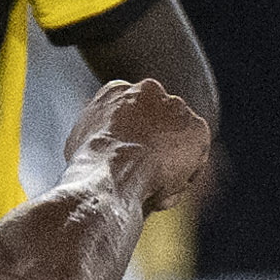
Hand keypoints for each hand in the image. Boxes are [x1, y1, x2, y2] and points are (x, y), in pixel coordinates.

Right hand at [73, 74, 211, 210]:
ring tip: (149, 188)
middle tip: (143, 178)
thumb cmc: (90, 167)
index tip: (127, 163)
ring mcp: (176, 107)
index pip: (133, 115)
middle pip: (158, 126)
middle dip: (155, 150)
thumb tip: (101, 145)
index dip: (132, 144)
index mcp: (117, 90)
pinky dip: (184, 179)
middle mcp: (149, 90)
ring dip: (169, 168)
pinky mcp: (198, 127)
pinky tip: (163, 189)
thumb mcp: (81, 142)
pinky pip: (196, 161)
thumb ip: (99, 135)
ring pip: (178, 144)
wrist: (111, 172)